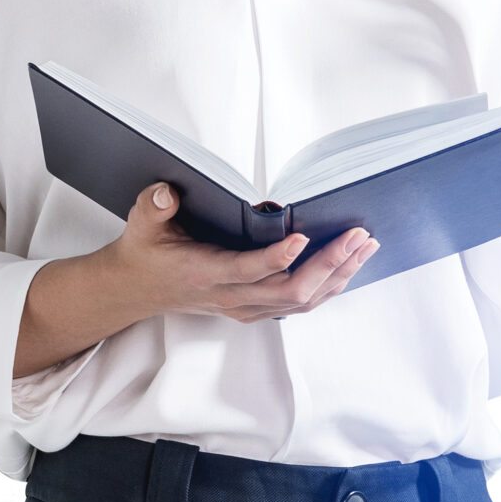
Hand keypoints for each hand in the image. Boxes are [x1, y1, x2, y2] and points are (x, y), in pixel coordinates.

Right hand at [14, 182, 376, 375]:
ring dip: (338, 276)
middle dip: (328, 264)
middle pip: (289, 291)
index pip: (247, 272)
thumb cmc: (145, 251)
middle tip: (357, 235)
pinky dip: (329, 287)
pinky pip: (299, 305)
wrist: (135, 290)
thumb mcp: (141, 223)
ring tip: (365, 247)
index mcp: (204, 274)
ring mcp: (245, 306)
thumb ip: (153, 207)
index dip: (276, 258)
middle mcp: (230, 296)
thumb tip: (167, 192)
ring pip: (301, 302)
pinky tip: (349, 265)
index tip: (303, 236)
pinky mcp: (254, 308)